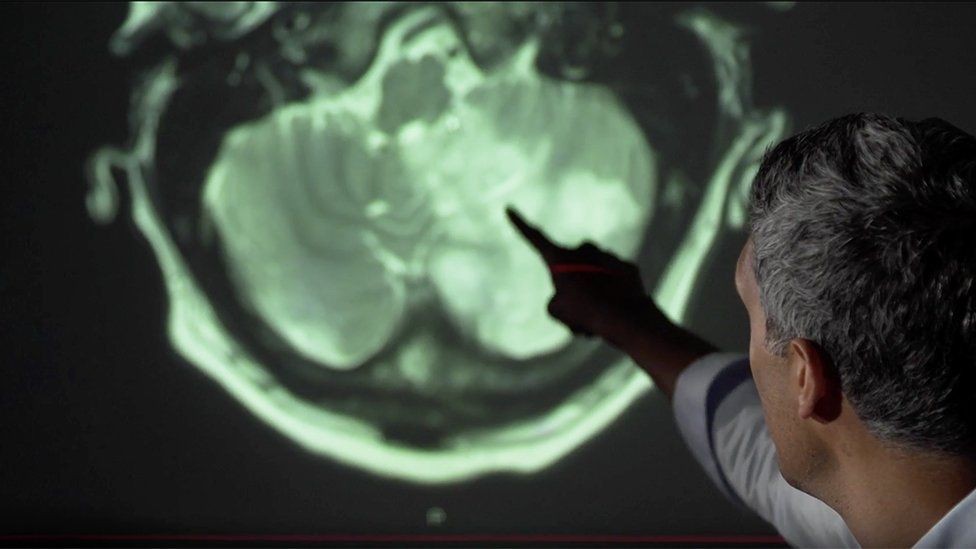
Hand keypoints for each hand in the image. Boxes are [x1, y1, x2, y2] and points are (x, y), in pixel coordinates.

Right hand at [505, 205, 660, 344]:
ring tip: (599, 314)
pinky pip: (616, 280)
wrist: (624, 318)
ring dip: (595, 291)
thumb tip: (572, 292)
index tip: (509, 208)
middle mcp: (582, 249)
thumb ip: (558, 298)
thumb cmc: (583, 314)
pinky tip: (619, 308)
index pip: (534, 237)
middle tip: (580, 309)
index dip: (520, 224)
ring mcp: (607, 255)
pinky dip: (615, 293)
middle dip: (574, 285)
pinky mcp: (626, 266)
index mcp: (559, 257)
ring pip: (595, 274)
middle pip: (572, 268)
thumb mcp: (556, 311)